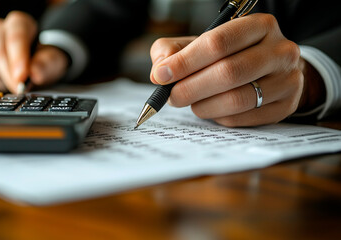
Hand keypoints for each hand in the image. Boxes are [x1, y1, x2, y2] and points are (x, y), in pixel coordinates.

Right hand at [0, 11, 68, 92]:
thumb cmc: (43, 59)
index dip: (18, 58)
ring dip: (3, 78)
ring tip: (17, 85)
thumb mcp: (53, 61)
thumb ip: (45, 65)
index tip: (21, 77)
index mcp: (19, 23)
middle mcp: (0, 30)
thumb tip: (35, 73)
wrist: (36, 67)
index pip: (16, 37)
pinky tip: (7, 82)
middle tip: (19, 88)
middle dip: (9, 73)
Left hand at [150, 13, 312, 126]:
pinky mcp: (286, 106)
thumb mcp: (203, 43)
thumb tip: (161, 71)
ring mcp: (287, 80)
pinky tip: (211, 110)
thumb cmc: (232, 55)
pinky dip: (219, 117)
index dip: (185, 61)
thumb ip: (175, 50)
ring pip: (237, 99)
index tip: (162, 75)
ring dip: (204, 105)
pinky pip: (244, 118)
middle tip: (172, 96)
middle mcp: (280, 50)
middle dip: (191, 87)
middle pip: (228, 72)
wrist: (274, 71)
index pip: (218, 43)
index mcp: (259, 25)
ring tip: (190, 103)